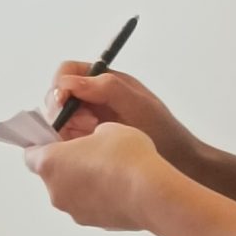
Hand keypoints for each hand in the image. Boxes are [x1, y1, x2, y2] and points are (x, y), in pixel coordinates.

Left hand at [25, 124, 173, 231]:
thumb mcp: (107, 128)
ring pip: (71, 192)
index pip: (30, 154)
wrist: (151, 192)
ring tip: (111, 171)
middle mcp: (55, 191)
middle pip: (52, 175)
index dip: (43, 144)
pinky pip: (89, 206)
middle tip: (90, 152)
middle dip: (67, 164)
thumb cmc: (126, 156)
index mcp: (50, 163)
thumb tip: (94, 144)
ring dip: (83, 182)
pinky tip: (120, 188)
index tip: (58, 138)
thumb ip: (90, 135)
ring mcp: (73, 210)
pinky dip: (98, 198)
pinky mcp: (92, 223)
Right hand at [45, 61, 194, 167]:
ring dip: (68, 129)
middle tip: (87, 126)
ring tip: (92, 137)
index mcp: (104, 81)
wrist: (178, 162)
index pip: (67, 72)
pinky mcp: (87, 143)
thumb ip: (106, 87)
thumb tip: (68, 83)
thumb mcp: (137, 104)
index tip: (65, 103)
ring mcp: (89, 121)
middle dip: (64, 111)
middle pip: (57, 96)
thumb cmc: (163, 130)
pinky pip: (66, 140)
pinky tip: (90, 149)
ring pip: (59, 120)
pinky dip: (70, 144)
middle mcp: (93, 98)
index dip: (61, 86)